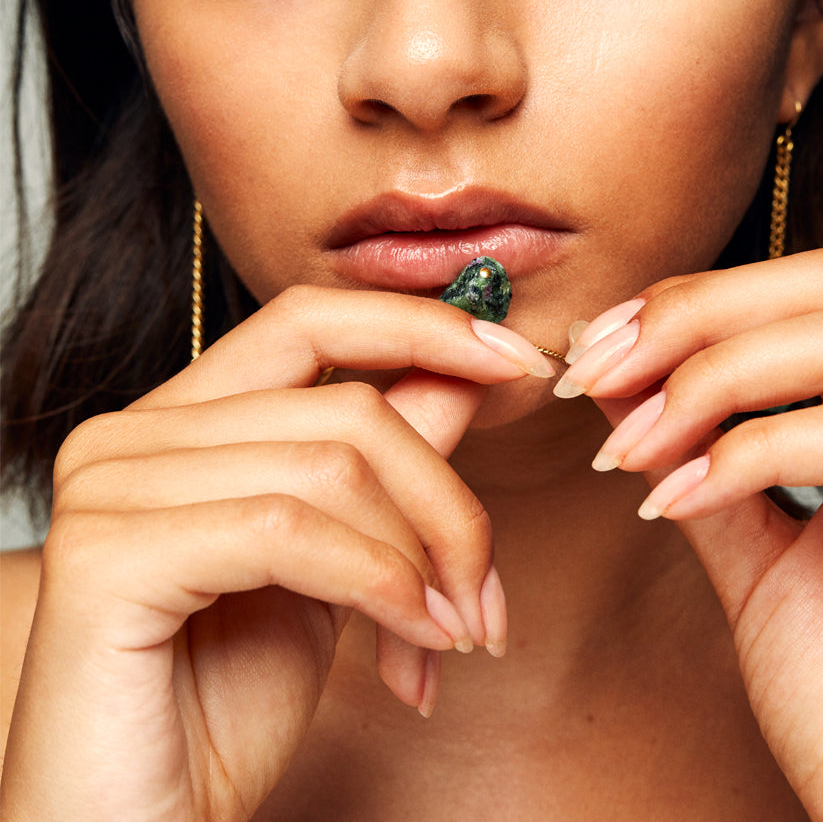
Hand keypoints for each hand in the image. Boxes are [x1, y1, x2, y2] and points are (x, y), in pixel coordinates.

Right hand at [2, 286, 551, 820]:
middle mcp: (132, 435)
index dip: (424, 326)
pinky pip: (290, 529)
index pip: (311, 317)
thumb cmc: (228, 703)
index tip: (519, 359)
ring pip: (334, 463)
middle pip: (348, 402)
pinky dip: (379, 584)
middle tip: (486, 591)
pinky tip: (413, 649)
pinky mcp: (106, 556)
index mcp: (183, 420)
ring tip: (451, 635)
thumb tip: (464, 371)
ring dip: (423, 558)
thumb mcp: (338, 561)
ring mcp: (110, 487)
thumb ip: (386, 462)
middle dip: (447, 497)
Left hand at [562, 250, 822, 821]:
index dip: (688, 302)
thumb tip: (619, 375)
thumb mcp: (745, 554)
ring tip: (627, 447)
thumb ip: (693, 457)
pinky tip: (677, 499)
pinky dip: (751, 451)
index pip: (800, 292)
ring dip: (711, 379)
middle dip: (694, 315)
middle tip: (595, 372)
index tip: (593, 348)